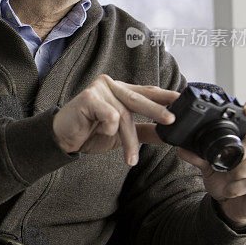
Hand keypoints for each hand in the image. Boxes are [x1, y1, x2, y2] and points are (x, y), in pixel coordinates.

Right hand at [53, 75, 178, 164]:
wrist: (63, 139)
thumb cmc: (90, 133)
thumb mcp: (122, 134)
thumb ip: (143, 131)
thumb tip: (166, 134)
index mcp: (120, 90)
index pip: (147, 91)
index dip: (164, 95)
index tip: (182, 100)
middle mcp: (111, 85)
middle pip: (139, 99)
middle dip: (157, 111)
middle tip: (171, 122)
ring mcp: (100, 89)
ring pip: (124, 115)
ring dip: (129, 140)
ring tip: (130, 159)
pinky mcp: (89, 97)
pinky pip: (109, 116)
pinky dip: (107, 130)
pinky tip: (97, 131)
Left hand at [177, 99, 245, 227]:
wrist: (230, 205)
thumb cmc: (225, 181)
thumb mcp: (208, 167)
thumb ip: (197, 156)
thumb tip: (181, 148)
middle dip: (237, 153)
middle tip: (225, 164)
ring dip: (237, 171)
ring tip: (228, 178)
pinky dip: (237, 187)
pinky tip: (230, 190)